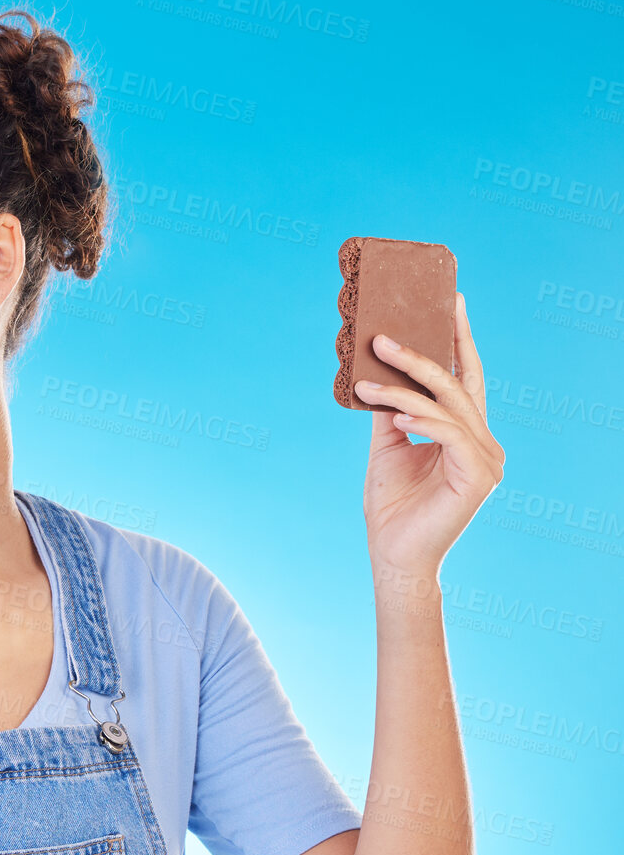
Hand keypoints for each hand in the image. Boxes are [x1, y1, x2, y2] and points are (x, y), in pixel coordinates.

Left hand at [352, 293, 504, 577]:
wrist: (392, 555)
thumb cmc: (391, 507)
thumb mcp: (386, 447)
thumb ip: (390, 411)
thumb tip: (378, 372)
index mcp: (466, 432)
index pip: (465, 377)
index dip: (459, 338)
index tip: (451, 300)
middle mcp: (484, 441)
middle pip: (457, 385)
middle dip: (421, 355)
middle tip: (382, 337)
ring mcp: (486, 459)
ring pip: (448, 407)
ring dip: (404, 391)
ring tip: (368, 383)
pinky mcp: (478, 476)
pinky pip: (451, 434)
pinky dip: (422, 421)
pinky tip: (396, 419)